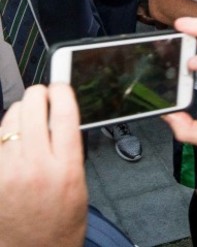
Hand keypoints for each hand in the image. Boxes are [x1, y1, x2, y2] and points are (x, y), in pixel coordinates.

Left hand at [0, 84, 86, 246]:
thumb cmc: (61, 222)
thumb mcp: (79, 182)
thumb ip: (68, 149)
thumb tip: (59, 118)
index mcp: (66, 167)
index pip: (63, 114)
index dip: (62, 91)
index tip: (61, 84)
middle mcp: (36, 166)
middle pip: (32, 110)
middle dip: (38, 93)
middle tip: (42, 92)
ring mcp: (9, 172)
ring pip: (9, 121)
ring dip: (19, 109)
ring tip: (27, 112)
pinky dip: (4, 132)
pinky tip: (12, 135)